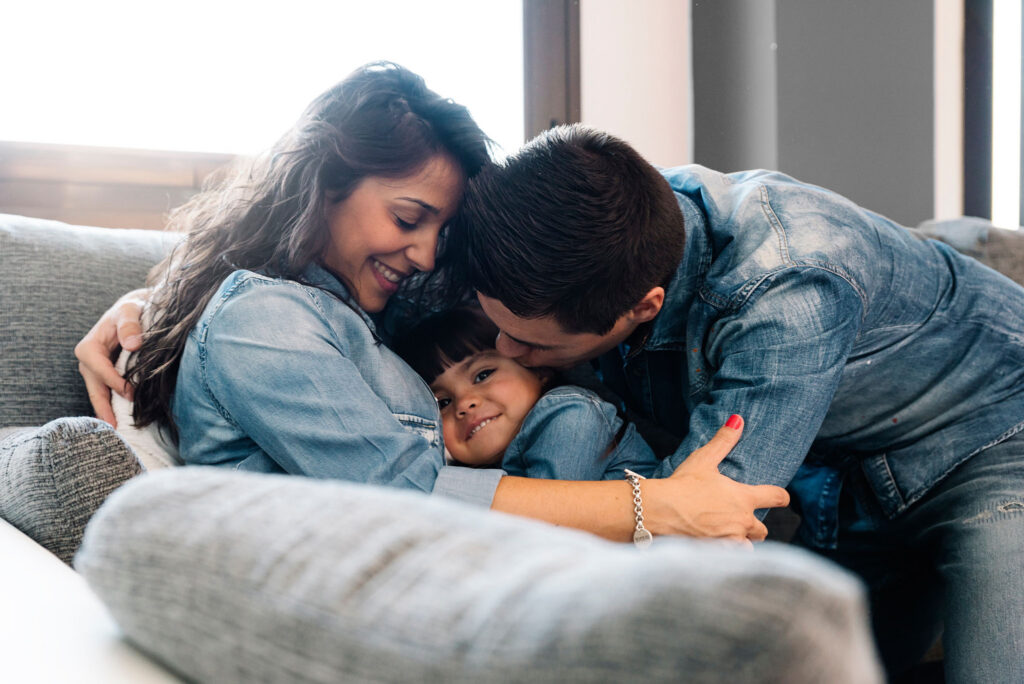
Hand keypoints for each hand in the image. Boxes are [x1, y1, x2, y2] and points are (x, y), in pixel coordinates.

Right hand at [74, 288, 150, 425]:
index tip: (130, 393)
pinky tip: (119, 419)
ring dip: (106, 411)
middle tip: (113, 428)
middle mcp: (87, 360)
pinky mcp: (104, 374)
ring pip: (99, 393)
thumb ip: (130, 325)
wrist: (133, 310)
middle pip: (94, 387)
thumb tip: (133, 344)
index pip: (99, 369)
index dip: (113, 382)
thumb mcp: (131, 310)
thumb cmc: (131, 309)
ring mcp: (94, 369)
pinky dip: (111, 405)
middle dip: (103, 407)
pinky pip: (106, 391)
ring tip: (116, 430)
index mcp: (89, 346)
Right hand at [642, 416, 789, 544]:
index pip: (776, 497)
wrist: (659, 512)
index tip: (781, 498)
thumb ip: (723, 441)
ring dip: (741, 544)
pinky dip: (725, 557)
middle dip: (754, 527)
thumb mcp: (703, 460)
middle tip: (741, 522)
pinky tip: (715, 553)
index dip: (780, 497)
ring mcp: (730, 541)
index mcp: (743, 498)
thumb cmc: (682, 485)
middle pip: (762, 530)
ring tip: (727, 540)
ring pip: (747, 548)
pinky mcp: (716, 556)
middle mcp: (742, 522)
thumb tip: (738, 419)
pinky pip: (730, 561)